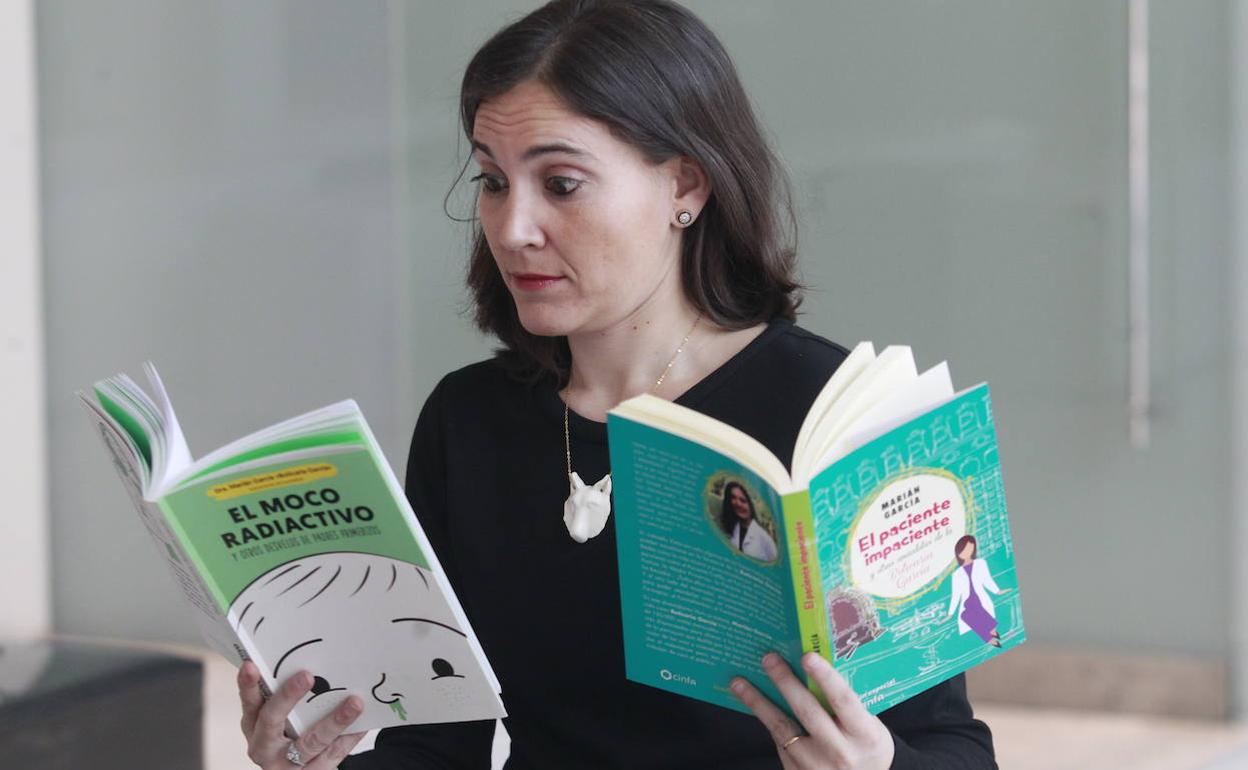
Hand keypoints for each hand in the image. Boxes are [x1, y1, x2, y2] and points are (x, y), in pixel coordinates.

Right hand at [238, 660, 367, 767]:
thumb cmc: (285, 736)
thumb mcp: (276, 720)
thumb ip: (283, 698)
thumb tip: (308, 664)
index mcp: (254, 726)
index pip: (249, 703)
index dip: (248, 686)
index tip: (251, 665)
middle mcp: (265, 747)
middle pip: (272, 721)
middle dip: (288, 697)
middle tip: (307, 676)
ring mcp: (287, 764)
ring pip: (310, 742)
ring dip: (334, 720)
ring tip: (354, 702)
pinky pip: (333, 754)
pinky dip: (350, 737)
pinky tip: (363, 723)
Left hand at [731, 652, 893, 769]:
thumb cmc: (865, 748)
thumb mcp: (868, 728)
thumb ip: (846, 705)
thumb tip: (814, 667)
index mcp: (865, 736)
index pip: (843, 701)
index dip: (825, 677)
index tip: (807, 656)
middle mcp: (840, 752)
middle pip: (808, 711)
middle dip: (785, 682)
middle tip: (769, 658)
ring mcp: (816, 765)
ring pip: (782, 727)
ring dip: (758, 701)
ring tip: (739, 682)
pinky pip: (778, 740)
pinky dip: (764, 718)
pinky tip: (751, 702)